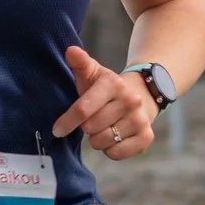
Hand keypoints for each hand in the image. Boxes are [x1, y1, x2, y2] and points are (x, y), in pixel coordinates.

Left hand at [51, 46, 156, 160]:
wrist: (140, 95)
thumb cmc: (106, 88)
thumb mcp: (93, 72)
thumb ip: (80, 63)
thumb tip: (70, 51)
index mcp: (113, 84)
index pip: (84, 109)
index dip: (67, 122)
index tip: (57, 130)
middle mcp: (130, 101)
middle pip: (91, 128)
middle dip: (85, 127)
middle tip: (91, 120)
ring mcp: (140, 119)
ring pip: (103, 142)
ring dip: (97, 139)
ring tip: (102, 128)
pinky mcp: (146, 137)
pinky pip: (116, 153)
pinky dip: (110, 150)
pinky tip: (113, 137)